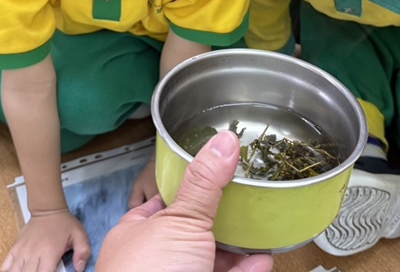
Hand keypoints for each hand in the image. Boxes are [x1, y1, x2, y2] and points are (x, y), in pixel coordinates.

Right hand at [2, 207, 91, 271]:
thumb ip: (82, 252)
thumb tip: (80, 269)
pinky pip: (6, 265)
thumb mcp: (79, 235)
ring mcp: (22, 251)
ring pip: (15, 271)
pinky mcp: (15, 248)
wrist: (47, 209)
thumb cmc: (64, 224)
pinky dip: (7, 271)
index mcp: (50, 252)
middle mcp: (33, 253)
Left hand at [96, 131, 272, 271]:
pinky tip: (263, 262)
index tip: (217, 175)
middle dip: (219, 224)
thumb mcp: (180, 220)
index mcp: (136, 234)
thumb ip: (204, 183)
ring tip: (260, 234)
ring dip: (237, 251)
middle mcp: (154, 262)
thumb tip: (223, 140)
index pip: (165, 204)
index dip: (191, 191)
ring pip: (210, 263)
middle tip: (245, 206)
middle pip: (191, 235)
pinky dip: (246, 271)